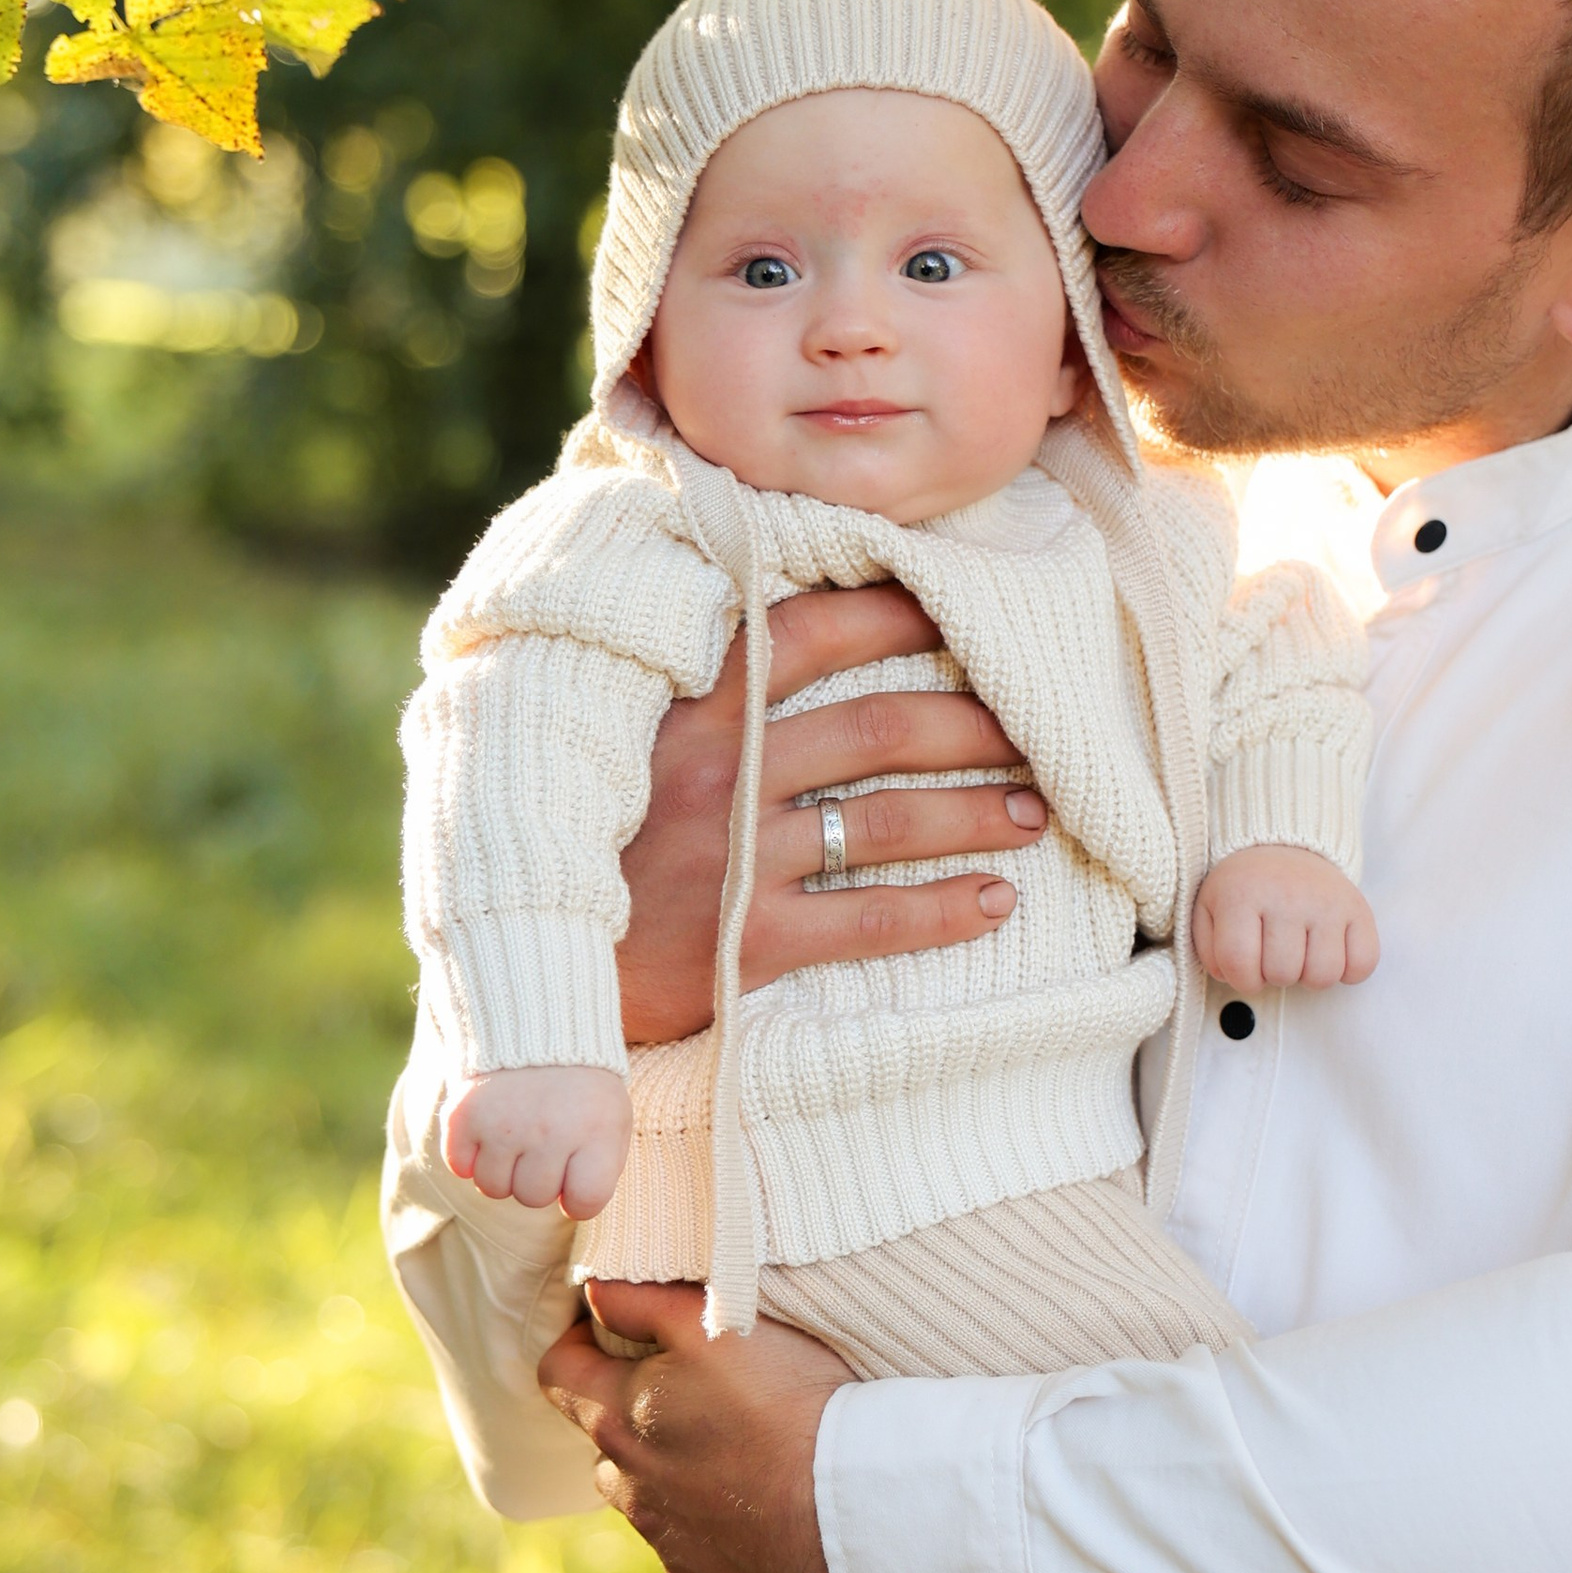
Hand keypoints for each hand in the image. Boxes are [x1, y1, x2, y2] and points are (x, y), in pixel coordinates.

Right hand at [447, 1064, 631, 1215]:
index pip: (585, 1203)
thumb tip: (571, 1207)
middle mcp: (549, 1132)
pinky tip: (488, 1130)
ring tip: (516, 1135)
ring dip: (502, 1169)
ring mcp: (504, 1125)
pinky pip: (459, 1167)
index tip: (576, 1176)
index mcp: (596, 1133)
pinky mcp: (464, 1116)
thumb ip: (602, 1168)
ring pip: (493, 1188)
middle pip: (533, 1198)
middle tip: (543, 1142)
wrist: (536, 1025)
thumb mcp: (613, 1118)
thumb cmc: (582, 1085)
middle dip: (538, 1178)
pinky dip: (468, 1155)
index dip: (578, 1197)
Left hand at [542, 1281, 852, 1572]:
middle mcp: (634, 1495)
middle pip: (610, 1452)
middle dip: (638, 1426)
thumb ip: (641, 1299)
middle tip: (702, 1401)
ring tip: (745, 1471)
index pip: (559, 1376)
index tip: (607, 1337)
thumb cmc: (790, 1404)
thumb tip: (592, 1288)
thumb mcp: (713, 1321)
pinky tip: (752, 1571)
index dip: (576, 1348)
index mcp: (621, 1423)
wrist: (860, 1511)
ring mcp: (677, 1559)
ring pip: (657, 1518)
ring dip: (683, 1494)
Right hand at [617, 584, 1049, 1047]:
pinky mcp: (744, 942)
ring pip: (886, 820)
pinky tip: (995, 903)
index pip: (806, 634)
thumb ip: (704, 698)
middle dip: (970, 725)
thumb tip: (788, 631)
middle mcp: (718, 773)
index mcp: (690, 712)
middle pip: (877, 727)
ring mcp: (733, 859)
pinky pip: (868, 919)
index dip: (891, 613)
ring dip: (974, 814)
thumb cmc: (599, 845)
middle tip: (1034, 732)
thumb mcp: (631, 750)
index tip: (960, 609)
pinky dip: (942, 910)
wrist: (537, 962)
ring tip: (1031, 814)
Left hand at [1192, 844, 1381, 993]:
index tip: (1246, 967)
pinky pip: (1362, 963)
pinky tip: (1330, 951)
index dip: (1241, 979)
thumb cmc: (1245, 889)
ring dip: (1309, 975)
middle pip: (1282, 974)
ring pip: (1323, 975)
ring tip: (1300, 952)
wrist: (1283, 846)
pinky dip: (1349, 969)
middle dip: (1274, 975)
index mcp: (1241, 895)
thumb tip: (1230, 977)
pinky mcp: (1358, 907)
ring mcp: (1326, 901)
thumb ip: (1209, 949)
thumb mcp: (1210, 910)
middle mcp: (1287, 895)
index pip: (1239, 965)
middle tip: (1273, 952)